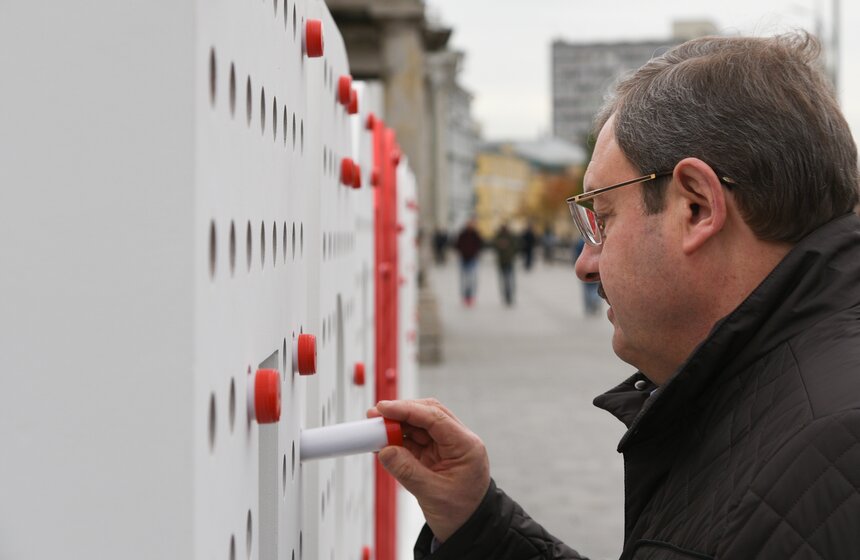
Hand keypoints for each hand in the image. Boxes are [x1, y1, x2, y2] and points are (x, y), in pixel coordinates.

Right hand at [369, 398, 490, 542]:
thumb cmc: (461, 514)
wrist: (470, 530)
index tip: (384, 408)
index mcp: (466, 445)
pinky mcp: (434, 455)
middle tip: (374, 417)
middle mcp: (457, 441)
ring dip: (397, 427)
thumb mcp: (433, 494)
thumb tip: (385, 451)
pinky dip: (398, 440)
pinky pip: (414, 441)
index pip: (435, 417)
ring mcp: (445, 448)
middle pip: (427, 415)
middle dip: (400, 413)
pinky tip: (383, 443)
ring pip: (419, 426)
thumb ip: (408, 471)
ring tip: (375, 432)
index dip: (407, 409)